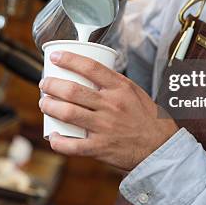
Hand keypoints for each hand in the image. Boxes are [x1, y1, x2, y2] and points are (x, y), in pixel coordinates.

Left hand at [39, 51, 178, 170]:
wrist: (160, 147)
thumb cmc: (147, 118)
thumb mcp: (134, 92)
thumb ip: (113, 83)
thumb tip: (88, 72)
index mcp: (120, 88)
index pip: (90, 67)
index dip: (69, 59)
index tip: (55, 56)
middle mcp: (111, 106)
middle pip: (73, 91)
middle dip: (52, 85)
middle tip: (45, 83)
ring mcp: (104, 127)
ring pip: (68, 114)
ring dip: (50, 106)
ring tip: (45, 103)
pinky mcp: (100, 148)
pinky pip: (73, 146)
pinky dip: (58, 141)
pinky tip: (53, 135)